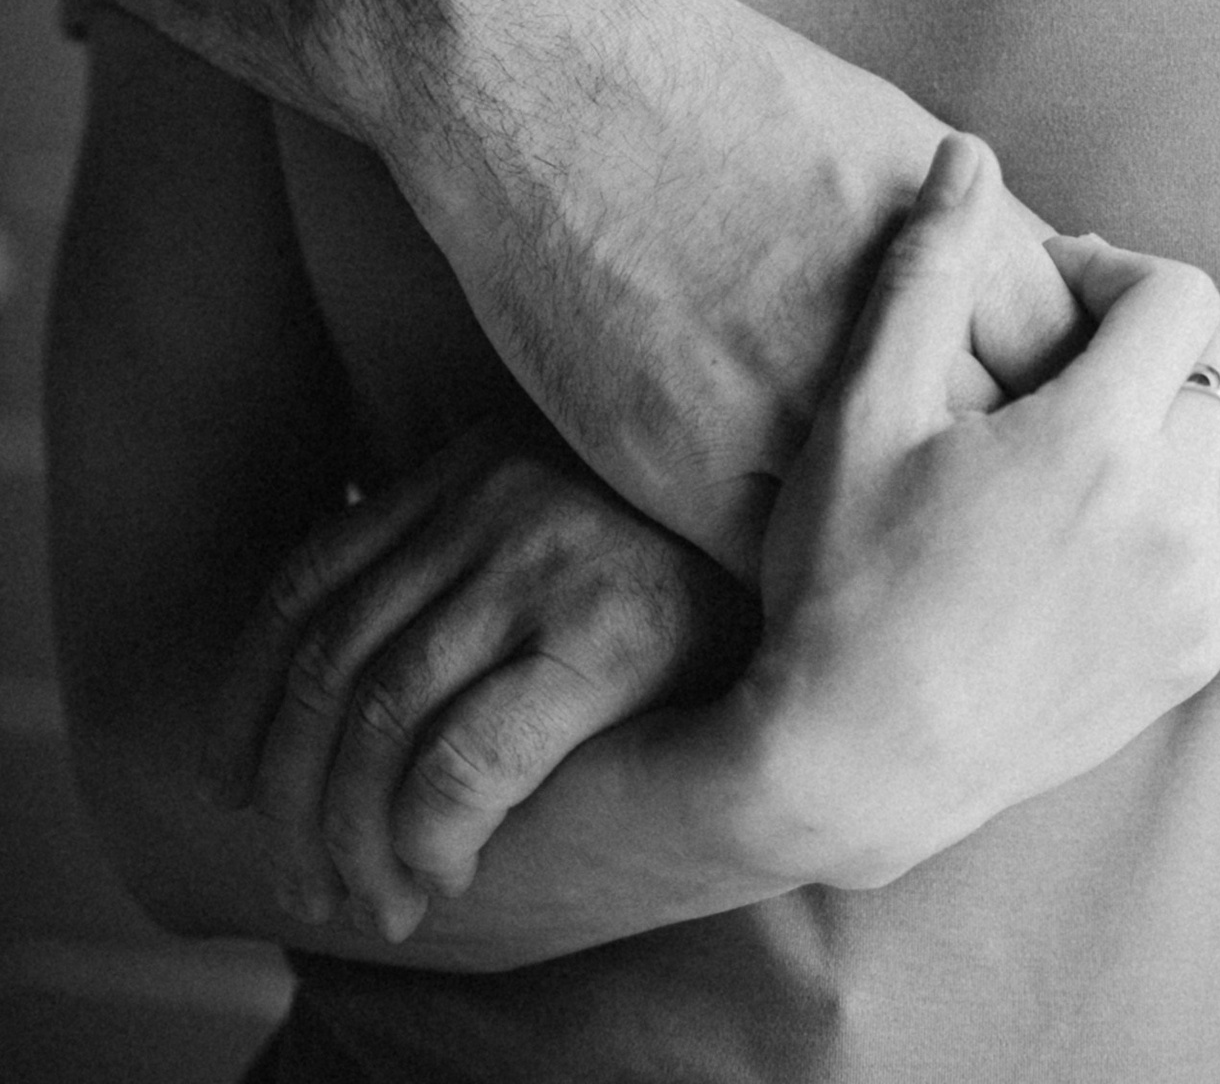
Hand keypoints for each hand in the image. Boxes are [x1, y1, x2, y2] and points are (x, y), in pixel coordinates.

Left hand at [203, 422, 754, 940]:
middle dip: (293, 792)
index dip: (245, 695)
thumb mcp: (560, 528)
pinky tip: (441, 874)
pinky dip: (429, 831)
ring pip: (383, 719)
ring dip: (352, 834)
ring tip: (369, 904)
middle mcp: (496, 496)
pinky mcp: (608, 632)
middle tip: (302, 882)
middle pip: (331, 661)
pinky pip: (465, 759)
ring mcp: (550, 557)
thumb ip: (474, 564)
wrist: (843, 579)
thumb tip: (352, 679)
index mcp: (472, 463)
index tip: (227, 782)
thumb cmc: (694, 571)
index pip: (306, 582)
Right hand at [392, 0, 1083, 564]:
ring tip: (927, 549)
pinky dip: (809, 571)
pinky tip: (823, 561)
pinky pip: (776, 567)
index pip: (1067, 359)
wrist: (553, 87)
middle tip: (1004, 502)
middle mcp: (875, 341)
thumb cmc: (732, 96)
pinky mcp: (676, 470)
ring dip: (923, 552)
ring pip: (892, 535)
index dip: (1078, 395)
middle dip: (1019, 488)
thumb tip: (1066, 307)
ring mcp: (772, 414)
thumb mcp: (896, 139)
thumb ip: (983, 240)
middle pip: (998, 457)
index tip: (1062, 416)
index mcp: (946, 250)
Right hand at [722, 135, 1219, 888]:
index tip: (1055, 294)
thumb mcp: (865, 411)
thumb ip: (927, 269)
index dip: (1118, 272)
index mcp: (1092, 444)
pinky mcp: (1200, 654)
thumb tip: (968, 151)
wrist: (855, 763)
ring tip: (1168, 392)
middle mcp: (1169, 518)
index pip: (1178, 297)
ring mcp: (1196, 595)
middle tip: (1093, 341)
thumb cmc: (844, 581)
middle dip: (1168, 324)